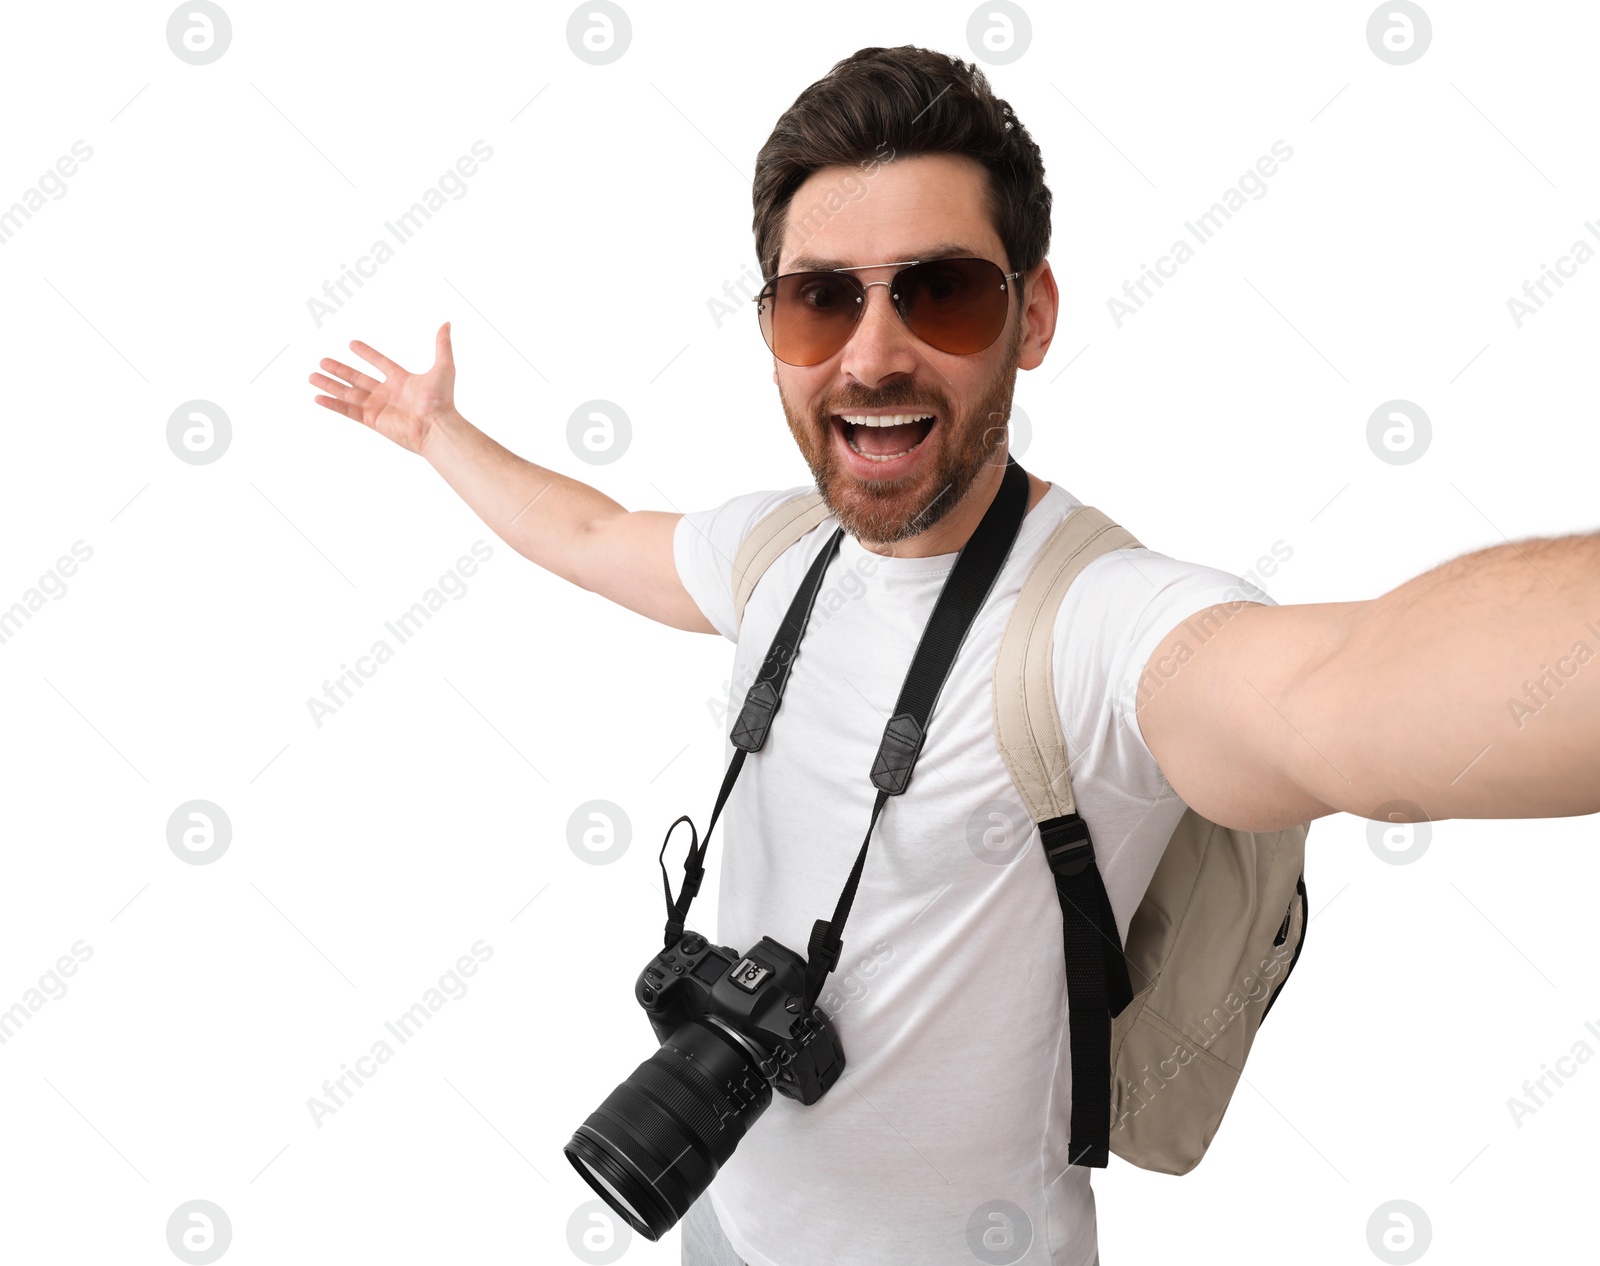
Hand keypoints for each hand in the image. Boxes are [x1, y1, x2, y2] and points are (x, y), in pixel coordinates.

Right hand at [310, 322, 457, 455]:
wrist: (437, 427)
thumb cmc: (442, 400)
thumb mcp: (444, 367)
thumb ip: (442, 345)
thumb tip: (447, 323)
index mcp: (402, 381)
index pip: (380, 363)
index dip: (367, 353)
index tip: (352, 344)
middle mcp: (388, 394)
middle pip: (358, 378)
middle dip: (340, 370)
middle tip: (322, 361)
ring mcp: (379, 408)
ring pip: (348, 393)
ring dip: (330, 385)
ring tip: (312, 376)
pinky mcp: (372, 421)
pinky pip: (348, 411)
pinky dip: (332, 404)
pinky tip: (317, 397)